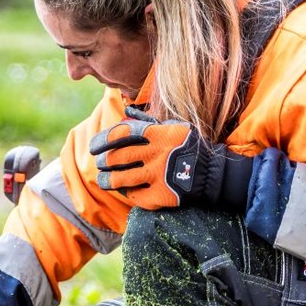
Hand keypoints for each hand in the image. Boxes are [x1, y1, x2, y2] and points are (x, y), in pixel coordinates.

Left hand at [89, 107, 250, 211]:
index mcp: (157, 134)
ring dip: (107, 180)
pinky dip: (127, 193)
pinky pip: (135, 195)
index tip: (93, 147)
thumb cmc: (189, 147)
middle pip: (117, 158)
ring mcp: (158, 175)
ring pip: (121, 179)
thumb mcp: (173, 126)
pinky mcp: (161, 195)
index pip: (121, 134)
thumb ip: (147, 120)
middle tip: (100, 164)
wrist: (213, 174)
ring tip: (103, 180)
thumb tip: (126, 110)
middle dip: (104, 162)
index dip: (102, 140)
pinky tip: (126, 191)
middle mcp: (156, 154)